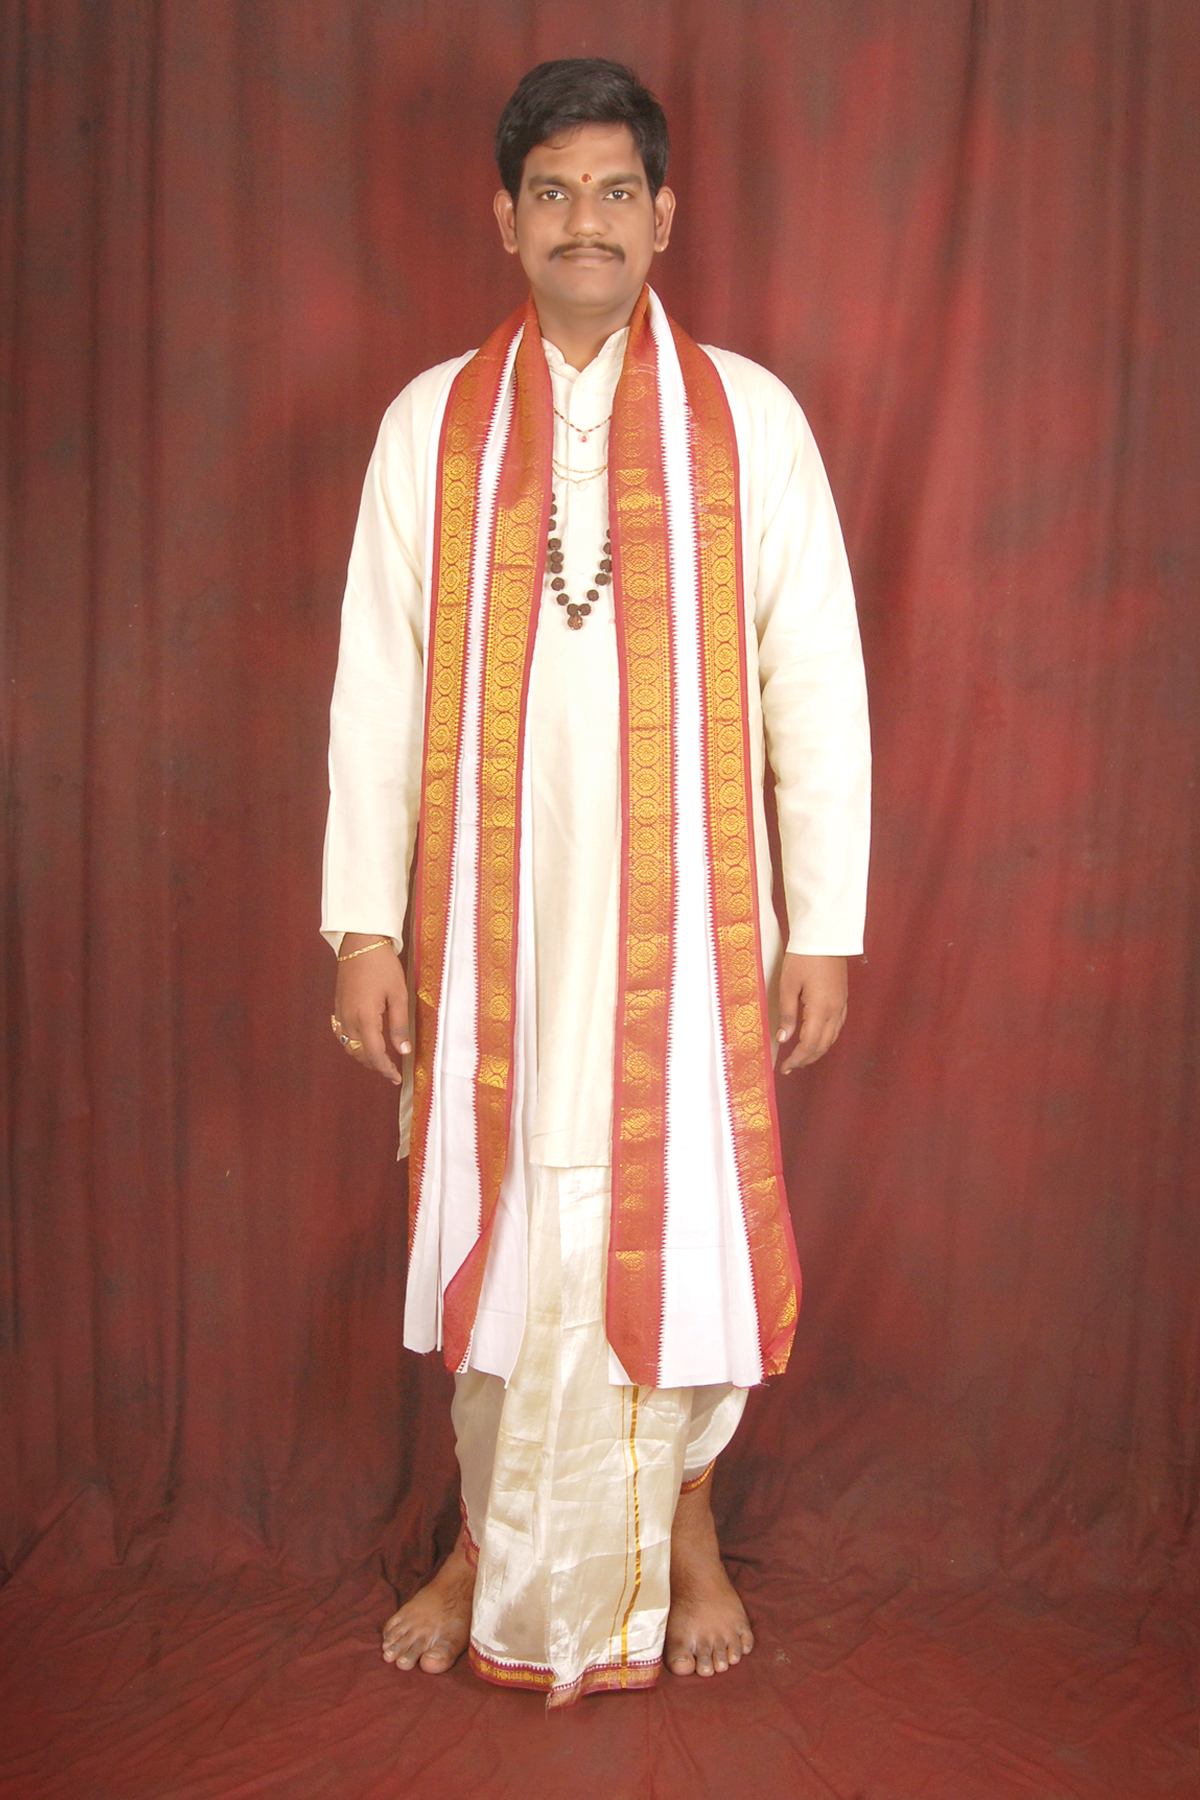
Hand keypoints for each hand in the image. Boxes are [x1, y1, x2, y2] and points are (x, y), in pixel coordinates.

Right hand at [332, 934, 409, 1085]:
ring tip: (379, 1058)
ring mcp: (340, 1013)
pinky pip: (341, 1033)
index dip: (385, 1069)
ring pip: (348, 1045)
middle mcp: (348, 1019)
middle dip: (375, 1065)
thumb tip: (402, 1051)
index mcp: (365, 1018)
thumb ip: (399, 1025)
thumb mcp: (399, 995)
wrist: (360, 943)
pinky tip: (362, 1041)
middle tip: (391, 1069)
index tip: (396, 1078)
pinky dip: (351, 1043)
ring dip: (362, 1055)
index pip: (374, 1054)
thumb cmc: (383, 966)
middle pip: (358, 1053)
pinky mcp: (337, 1006)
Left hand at [776, 953, 847, 1073]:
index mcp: (820, 1009)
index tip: (784, 1068)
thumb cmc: (803, 958)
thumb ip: (787, 1015)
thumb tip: (784, 1039)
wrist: (825, 937)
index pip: (809, 1044)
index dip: (797, 1059)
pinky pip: (837, 1026)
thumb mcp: (788, 985)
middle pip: (822, 1045)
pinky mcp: (843, 999)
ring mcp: (841, 1005)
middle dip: (806, 1059)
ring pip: (832, 1038)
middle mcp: (835, 1011)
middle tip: (790, 1066)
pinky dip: (826, 1038)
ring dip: (817, 1050)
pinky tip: (816, 1038)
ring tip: (801, 1056)